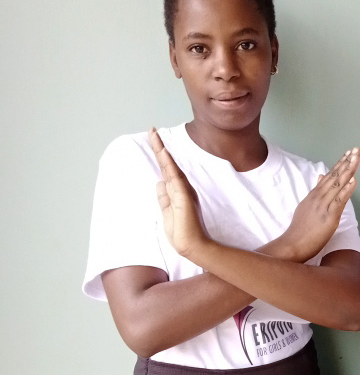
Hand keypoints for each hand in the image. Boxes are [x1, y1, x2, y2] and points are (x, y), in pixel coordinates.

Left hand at [149, 128, 208, 257]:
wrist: (192, 244)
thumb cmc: (181, 232)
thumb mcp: (167, 213)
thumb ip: (164, 198)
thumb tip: (159, 182)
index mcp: (175, 191)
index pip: (165, 170)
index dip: (160, 155)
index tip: (154, 141)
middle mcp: (179, 187)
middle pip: (167, 163)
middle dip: (159, 147)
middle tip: (152, 130)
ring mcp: (181, 190)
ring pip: (169, 165)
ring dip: (161, 150)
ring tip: (154, 135)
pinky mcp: (182, 194)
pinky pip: (173, 175)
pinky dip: (168, 163)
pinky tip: (163, 152)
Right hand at [278, 147, 359, 260]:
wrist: (292, 244)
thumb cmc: (300, 228)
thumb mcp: (307, 205)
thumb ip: (316, 191)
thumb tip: (322, 175)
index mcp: (315, 194)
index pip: (330, 175)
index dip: (340, 163)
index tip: (350, 153)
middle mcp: (319, 196)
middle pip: (335, 176)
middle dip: (347, 162)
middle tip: (357, 149)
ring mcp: (323, 205)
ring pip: (338, 184)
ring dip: (348, 170)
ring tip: (356, 158)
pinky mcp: (328, 216)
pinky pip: (339, 200)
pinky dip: (346, 190)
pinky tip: (353, 180)